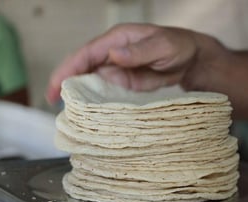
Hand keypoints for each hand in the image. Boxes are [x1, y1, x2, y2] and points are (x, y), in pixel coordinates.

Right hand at [46, 23, 206, 103]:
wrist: (193, 60)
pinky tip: (91, 115)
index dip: (67, 69)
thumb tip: (114, 54)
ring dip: (81, 97)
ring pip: (92, 83)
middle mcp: (112, 55)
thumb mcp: (162, 45)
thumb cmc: (179, 46)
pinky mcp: (126, 84)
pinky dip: (97, 103)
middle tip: (54, 105)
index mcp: (117, 40)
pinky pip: (107, 93)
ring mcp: (118, 71)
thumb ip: (139, 51)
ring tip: (69, 114)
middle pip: (83, 69)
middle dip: (66, 85)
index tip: (55, 87)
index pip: (86, 54)